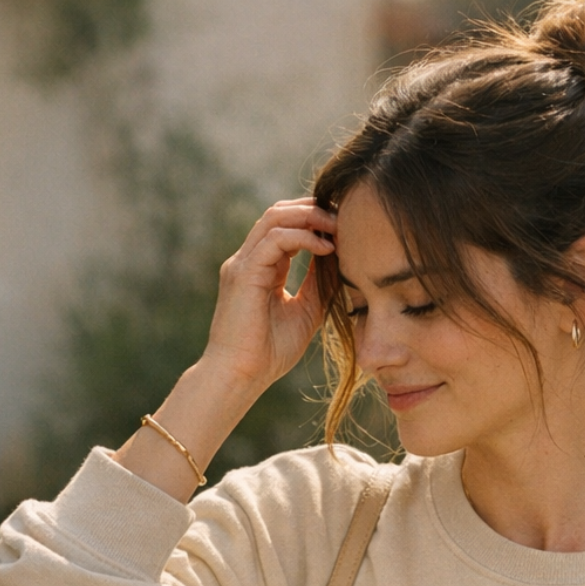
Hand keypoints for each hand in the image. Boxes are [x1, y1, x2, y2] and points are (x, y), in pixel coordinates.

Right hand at [202, 197, 337, 391]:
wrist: (240, 376)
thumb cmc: (269, 353)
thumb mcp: (305, 312)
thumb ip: (318, 284)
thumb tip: (339, 259)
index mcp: (260, 267)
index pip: (285, 228)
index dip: (313, 221)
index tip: (344, 227)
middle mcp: (248, 260)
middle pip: (279, 214)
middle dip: (313, 210)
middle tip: (344, 217)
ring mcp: (243, 263)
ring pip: (274, 218)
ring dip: (309, 217)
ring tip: (337, 226)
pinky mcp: (243, 273)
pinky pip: (275, 240)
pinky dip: (303, 238)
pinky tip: (326, 248)